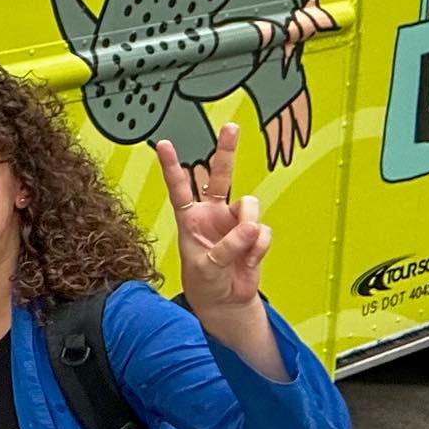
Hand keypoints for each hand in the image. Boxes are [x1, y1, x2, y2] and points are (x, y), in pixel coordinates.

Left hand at [155, 124, 269, 315]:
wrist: (225, 302)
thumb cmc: (205, 282)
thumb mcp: (207, 267)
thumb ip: (228, 246)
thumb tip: (252, 228)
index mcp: (189, 218)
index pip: (179, 187)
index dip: (173, 166)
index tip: (165, 144)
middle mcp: (212, 213)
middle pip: (220, 175)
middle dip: (226, 151)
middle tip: (231, 127)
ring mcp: (234, 222)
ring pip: (249, 205)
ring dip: (248, 227)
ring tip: (243, 250)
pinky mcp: (254, 234)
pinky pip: (263, 232)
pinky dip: (259, 248)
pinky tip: (250, 260)